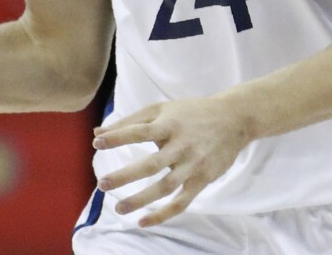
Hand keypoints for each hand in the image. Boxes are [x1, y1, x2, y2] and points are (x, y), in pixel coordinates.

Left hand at [92, 95, 253, 226]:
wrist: (233, 119)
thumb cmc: (190, 112)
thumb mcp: (161, 109)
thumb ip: (130, 121)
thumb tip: (97, 133)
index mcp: (169, 124)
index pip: (139, 131)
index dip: (118, 137)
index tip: (97, 143)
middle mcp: (181, 145)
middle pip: (150, 164)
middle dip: (125, 176)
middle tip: (102, 184)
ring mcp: (193, 164)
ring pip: (165, 187)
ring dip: (141, 200)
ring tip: (119, 209)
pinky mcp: (202, 179)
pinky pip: (181, 202)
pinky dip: (163, 214)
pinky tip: (143, 222)